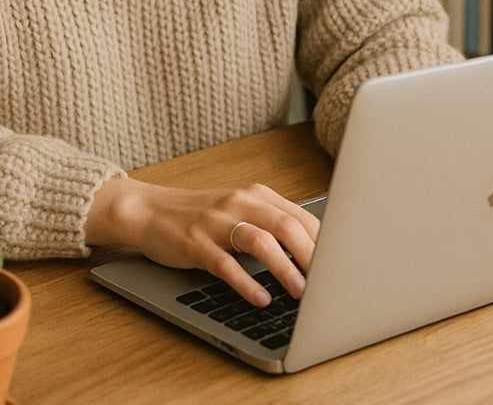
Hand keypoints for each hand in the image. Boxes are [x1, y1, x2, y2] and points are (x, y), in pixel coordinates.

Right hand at [86, 178, 319, 305]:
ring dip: (284, 268)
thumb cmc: (200, 215)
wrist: (149, 209)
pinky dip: (245, 282)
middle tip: (330, 282)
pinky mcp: (195, 242)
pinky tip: (260, 297)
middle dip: (312, 255)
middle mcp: (239, 202)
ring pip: (259, 240)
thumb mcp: (238, 211)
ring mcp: (216, 221)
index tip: (342, 265)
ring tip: (301, 293)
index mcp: (256, 194)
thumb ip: (271, 224)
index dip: (325, 242)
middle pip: (285, 225)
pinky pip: (225, 263)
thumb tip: (315, 254)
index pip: (301, 215)